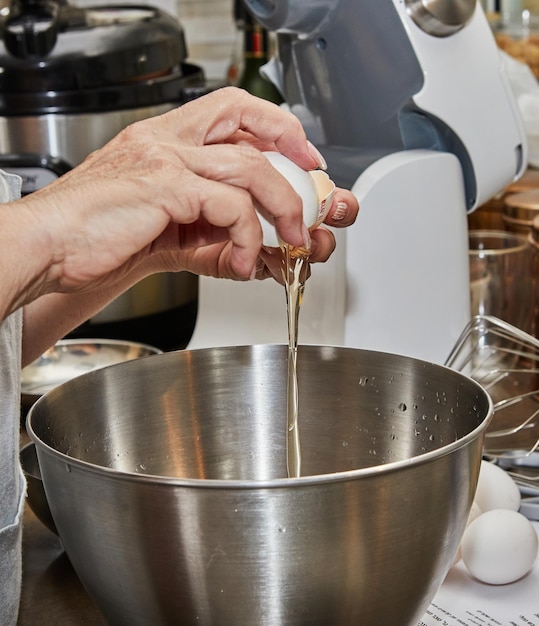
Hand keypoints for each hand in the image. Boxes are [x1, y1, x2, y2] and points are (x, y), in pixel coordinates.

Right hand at [7, 87, 356, 309]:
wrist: (49, 250)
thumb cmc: (100, 239)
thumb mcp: (172, 236)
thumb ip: (218, 239)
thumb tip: (263, 256)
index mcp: (165, 141)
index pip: (232, 110)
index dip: (275, 127)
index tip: (303, 157)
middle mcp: (166, 140)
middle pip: (246, 122)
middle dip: (294, 154)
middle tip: (316, 194)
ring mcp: (164, 158)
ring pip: (249, 166)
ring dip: (283, 207)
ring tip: (292, 242)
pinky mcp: (163, 186)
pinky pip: (228, 204)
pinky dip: (247, 236)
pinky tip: (243, 261)